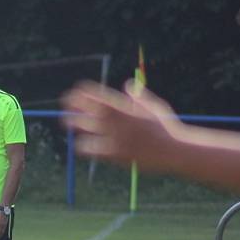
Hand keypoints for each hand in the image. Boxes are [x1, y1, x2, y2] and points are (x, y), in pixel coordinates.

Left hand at [61, 80, 184, 171]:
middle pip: (89, 110)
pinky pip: (92, 150)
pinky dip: (84, 147)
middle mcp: (118, 121)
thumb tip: (127, 85)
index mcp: (127, 108)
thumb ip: (138, 96)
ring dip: (75, 124)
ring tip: (66, 122)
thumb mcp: (154, 106)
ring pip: (87, 129)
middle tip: (64, 104)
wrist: (175, 151)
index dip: (85, 92)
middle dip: (74, 106)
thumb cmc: (167, 127)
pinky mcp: (115, 154)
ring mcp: (115, 137)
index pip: (100, 96)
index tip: (75, 90)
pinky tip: (78, 145)